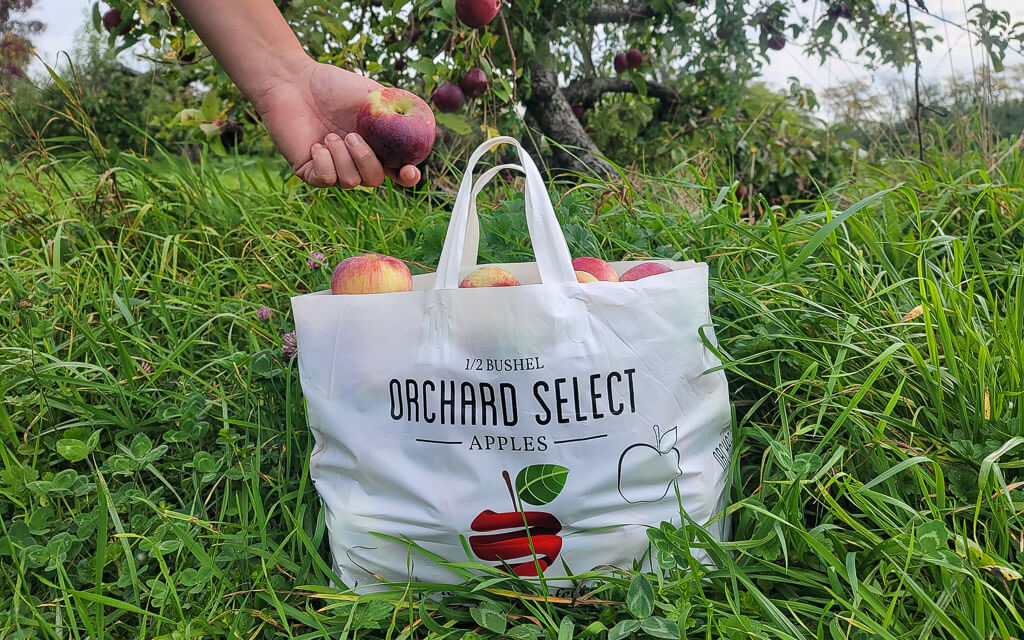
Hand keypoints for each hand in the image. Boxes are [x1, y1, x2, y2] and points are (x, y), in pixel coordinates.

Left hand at [254, 59, 421, 188]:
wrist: (293, 82)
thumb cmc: (331, 85)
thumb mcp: (371, 94)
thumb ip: (396, 109)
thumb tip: (426, 121)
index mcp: (373, 145)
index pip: (396, 171)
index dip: (407, 177)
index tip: (409, 171)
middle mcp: (354, 160)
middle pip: (374, 180)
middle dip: (366, 161)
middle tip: (352, 136)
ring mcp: (332, 167)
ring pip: (351, 182)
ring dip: (343, 157)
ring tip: (329, 135)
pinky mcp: (310, 171)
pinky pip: (326, 180)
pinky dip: (325, 162)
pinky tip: (316, 145)